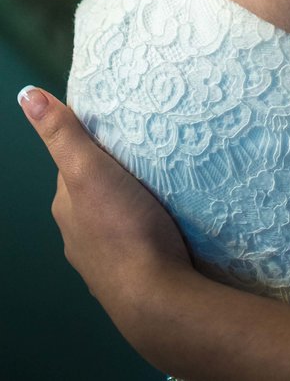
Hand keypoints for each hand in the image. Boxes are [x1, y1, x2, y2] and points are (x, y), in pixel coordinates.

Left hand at [18, 86, 191, 331]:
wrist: (154, 296)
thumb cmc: (124, 228)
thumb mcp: (89, 170)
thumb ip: (62, 134)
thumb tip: (26, 95)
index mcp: (66, 205)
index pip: (73, 162)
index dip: (94, 142)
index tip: (120, 127)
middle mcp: (76, 233)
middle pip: (93, 190)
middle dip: (113, 173)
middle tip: (145, 152)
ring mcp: (101, 258)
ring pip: (111, 217)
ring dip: (128, 202)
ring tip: (158, 186)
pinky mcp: (128, 274)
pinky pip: (131, 240)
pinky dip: (140, 228)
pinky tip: (160, 225)